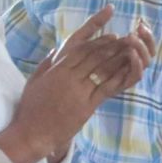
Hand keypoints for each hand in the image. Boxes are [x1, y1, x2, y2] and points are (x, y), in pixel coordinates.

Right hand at [0, 7, 153, 162]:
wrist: (32, 133)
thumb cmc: (31, 108)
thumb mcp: (34, 80)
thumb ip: (47, 63)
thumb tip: (57, 49)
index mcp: (56, 68)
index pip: (80, 45)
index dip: (97, 34)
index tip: (110, 29)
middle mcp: (69, 76)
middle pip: (95, 55)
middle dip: (112, 45)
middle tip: (127, 38)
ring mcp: (79, 91)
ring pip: (102, 69)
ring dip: (118, 57)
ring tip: (131, 49)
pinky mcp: (86, 106)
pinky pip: (106, 88)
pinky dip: (118, 77)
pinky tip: (127, 70)